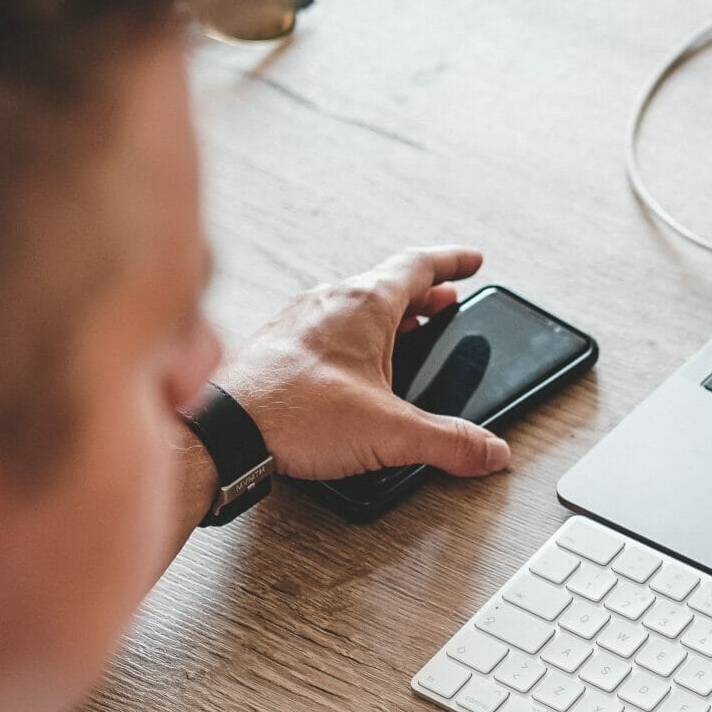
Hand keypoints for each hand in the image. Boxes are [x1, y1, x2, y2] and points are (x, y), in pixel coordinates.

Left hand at [218, 246, 511, 481]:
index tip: (472, 262)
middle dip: (424, 294)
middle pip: (388, 284)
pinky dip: (352, 334)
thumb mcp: (389, 431)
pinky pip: (326, 326)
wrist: (222, 429)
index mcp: (365, 305)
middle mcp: (330, 301)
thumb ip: (448, 442)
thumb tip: (488, 450)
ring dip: (387, 315)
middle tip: (445, 300)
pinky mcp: (277, 345)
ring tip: (405, 331)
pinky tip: (352, 364)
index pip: (420, 266)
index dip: (453, 262)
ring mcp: (300, 320)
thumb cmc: (292, 414)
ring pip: (354, 304)